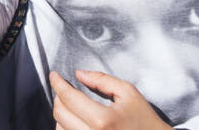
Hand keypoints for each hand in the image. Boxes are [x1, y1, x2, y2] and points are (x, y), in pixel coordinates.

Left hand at [50, 70, 171, 129]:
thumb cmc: (144, 120)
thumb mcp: (128, 93)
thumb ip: (102, 80)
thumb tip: (79, 74)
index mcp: (103, 120)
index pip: (69, 97)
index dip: (58, 83)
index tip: (54, 76)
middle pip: (60, 113)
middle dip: (59, 96)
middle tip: (64, 88)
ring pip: (60, 128)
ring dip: (61, 113)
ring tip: (71, 104)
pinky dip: (66, 126)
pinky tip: (75, 119)